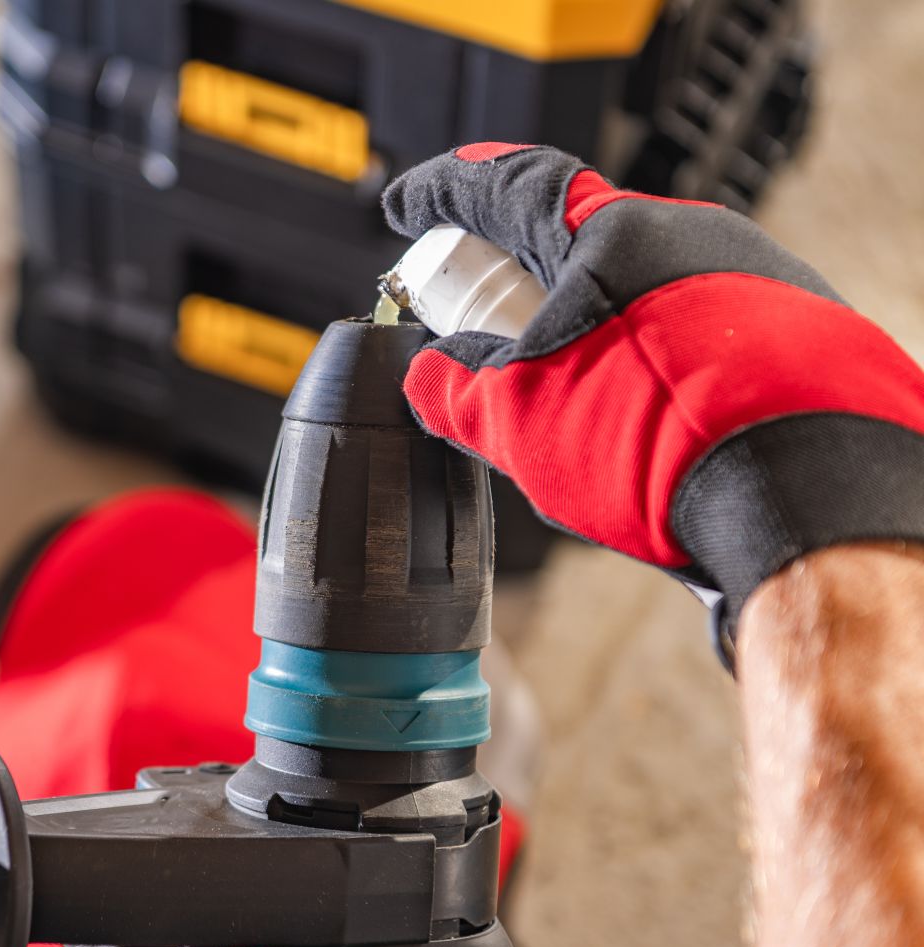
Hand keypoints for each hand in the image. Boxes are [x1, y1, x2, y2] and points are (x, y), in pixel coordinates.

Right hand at [382, 143, 923, 636]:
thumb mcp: (517, 422)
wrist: (803, 493)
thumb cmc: (662, 443)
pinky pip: (692, 332)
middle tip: (481, 332)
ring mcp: (747, 279)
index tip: (411, 204)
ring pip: (637, 294)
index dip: (448, 191)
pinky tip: (637, 426)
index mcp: (608, 236)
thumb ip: (454, 389)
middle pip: (576, 243)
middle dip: (520, 284)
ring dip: (589, 337)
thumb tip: (426, 375)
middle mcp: (686, 238)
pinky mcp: (789, 330)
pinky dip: (647, 366)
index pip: (509, 186)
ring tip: (566, 410)